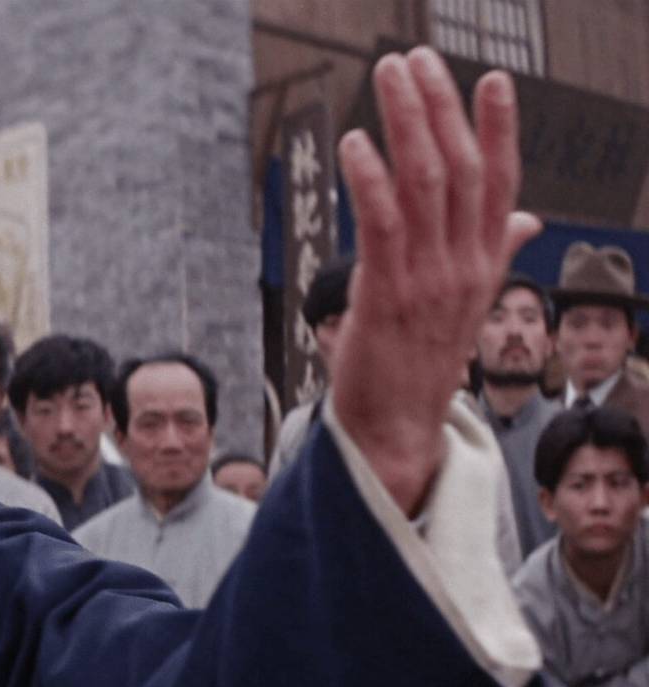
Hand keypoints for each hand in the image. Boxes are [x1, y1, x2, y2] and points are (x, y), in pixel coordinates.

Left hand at [332, 47, 541, 514]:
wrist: (396, 429)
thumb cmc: (418, 362)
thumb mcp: (466, 302)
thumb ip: (493, 250)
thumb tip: (528, 216)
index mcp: (485, 263)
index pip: (501, 182)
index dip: (499, 128)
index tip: (490, 79)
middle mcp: (463, 266)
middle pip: (460, 168)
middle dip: (439, 107)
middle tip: (416, 59)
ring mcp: (428, 281)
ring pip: (424, 183)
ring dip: (405, 123)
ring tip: (387, 77)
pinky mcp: (386, 296)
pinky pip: (382, 224)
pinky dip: (370, 179)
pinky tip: (356, 143)